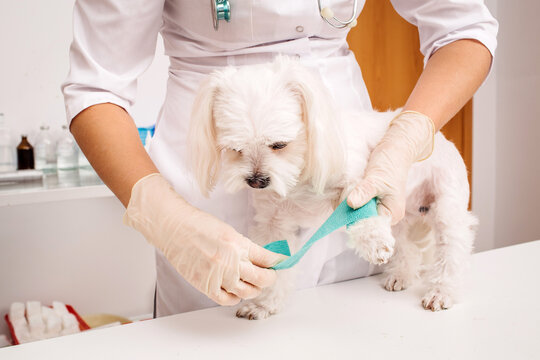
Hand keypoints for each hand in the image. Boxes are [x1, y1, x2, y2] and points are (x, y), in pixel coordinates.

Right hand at [123, 174, 283, 305]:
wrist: (174, 228)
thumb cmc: (199, 225)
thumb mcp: (228, 231)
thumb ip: (244, 247)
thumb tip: (261, 259)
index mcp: (238, 243)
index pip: (267, 258)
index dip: (277, 262)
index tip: (280, 262)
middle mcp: (231, 261)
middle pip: (262, 278)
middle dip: (269, 278)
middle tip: (269, 275)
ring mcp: (218, 275)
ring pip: (247, 291)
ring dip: (254, 289)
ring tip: (253, 284)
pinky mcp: (205, 285)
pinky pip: (226, 299)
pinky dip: (235, 297)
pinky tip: (235, 290)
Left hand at [347, 111, 434, 224]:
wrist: (394, 151)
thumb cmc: (390, 164)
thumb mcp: (376, 178)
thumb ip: (364, 192)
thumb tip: (350, 203)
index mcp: (391, 215)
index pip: (370, 226)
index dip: (356, 218)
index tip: (347, 205)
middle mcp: (384, 216)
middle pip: (361, 221)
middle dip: (351, 209)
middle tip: (351, 191)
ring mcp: (376, 209)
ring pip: (355, 213)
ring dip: (348, 202)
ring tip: (353, 187)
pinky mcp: (369, 202)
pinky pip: (354, 206)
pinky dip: (349, 198)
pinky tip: (351, 188)